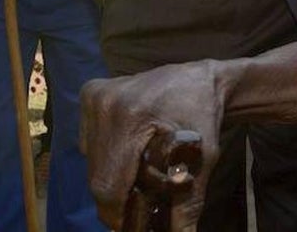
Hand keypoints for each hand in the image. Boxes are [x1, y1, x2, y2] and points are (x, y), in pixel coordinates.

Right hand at [81, 61, 222, 230]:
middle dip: (117, 200)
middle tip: (140, 207)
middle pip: (97, 176)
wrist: (202, 79)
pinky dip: (108, 158)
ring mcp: (95, 96)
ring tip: (140, 176)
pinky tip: (131, 153)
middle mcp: (105, 103)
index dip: (119, 215)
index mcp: (132, 116)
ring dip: (112, 179)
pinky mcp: (91, 93)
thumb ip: (188, 204)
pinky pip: (90, 143)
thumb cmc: (206, 119)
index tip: (134, 227)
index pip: (109, 184)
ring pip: (92, 162)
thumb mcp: (204, 161)